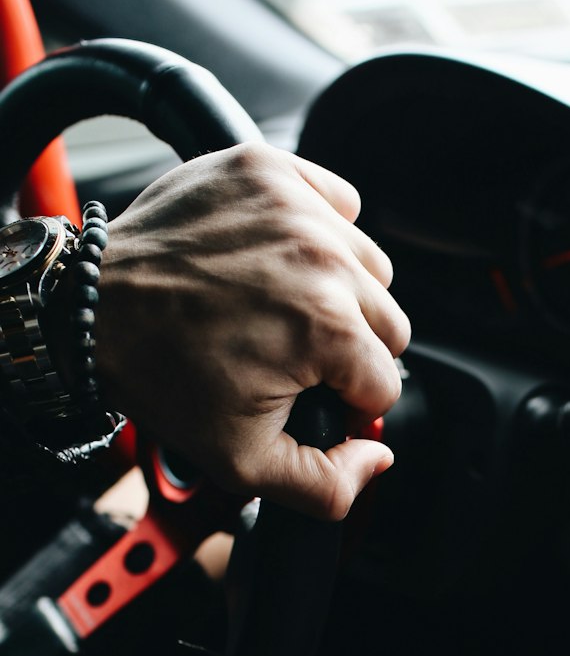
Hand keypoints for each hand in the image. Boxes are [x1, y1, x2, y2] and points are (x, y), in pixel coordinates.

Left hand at [94, 143, 410, 518]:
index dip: (345, 404)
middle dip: (348, 351)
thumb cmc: (160, 376)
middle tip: (288, 355)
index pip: (384, 384)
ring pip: (371, 267)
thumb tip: (377, 457)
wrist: (92, 309)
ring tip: (280, 306)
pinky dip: (322, 230)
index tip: (302, 396)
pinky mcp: (272, 171)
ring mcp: (298, 208)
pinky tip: (280, 259)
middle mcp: (324, 260)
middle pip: (390, 325)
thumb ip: (328, 485)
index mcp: (328, 329)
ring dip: (341, 293)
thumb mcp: (243, 462)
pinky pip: (339, 202)